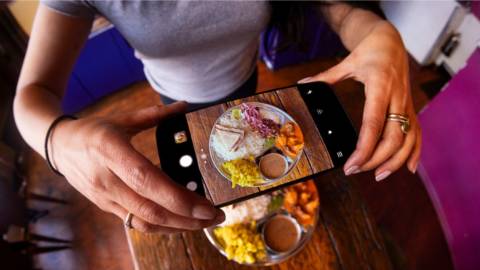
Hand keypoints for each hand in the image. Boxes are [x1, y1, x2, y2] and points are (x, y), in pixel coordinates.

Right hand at [49, 102, 224, 232]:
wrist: (57, 145)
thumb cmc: (92, 130)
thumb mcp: (122, 118)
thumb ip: (155, 115)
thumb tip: (185, 106)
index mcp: (111, 150)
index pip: (147, 180)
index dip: (178, 197)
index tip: (206, 205)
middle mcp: (106, 178)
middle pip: (150, 209)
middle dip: (188, 218)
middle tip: (217, 216)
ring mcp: (104, 197)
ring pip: (144, 222)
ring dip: (178, 227)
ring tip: (204, 223)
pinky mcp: (105, 207)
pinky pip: (136, 223)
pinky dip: (162, 227)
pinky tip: (181, 223)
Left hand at [299, 22, 420, 180]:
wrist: (391, 42)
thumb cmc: (368, 52)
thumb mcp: (347, 62)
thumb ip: (326, 76)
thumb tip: (303, 84)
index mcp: (380, 87)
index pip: (373, 125)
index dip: (364, 149)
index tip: (351, 165)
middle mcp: (396, 98)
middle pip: (392, 138)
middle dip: (375, 159)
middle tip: (355, 171)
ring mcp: (406, 105)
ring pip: (408, 139)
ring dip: (395, 161)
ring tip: (378, 176)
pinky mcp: (410, 109)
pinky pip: (417, 134)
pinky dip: (415, 152)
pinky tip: (409, 169)